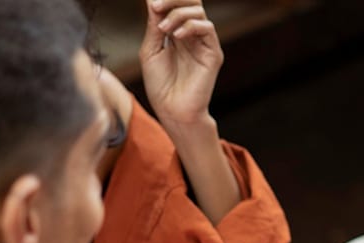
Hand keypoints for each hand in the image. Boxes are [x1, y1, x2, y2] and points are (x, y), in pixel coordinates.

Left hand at [140, 0, 222, 128]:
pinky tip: (175, 36)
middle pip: (192, 2)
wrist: (172, 110)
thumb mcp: (151, 49)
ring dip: (177, 14)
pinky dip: (189, 26)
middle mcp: (193, 36)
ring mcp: (204, 44)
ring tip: (163, 29)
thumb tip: (152, 0)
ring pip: (198, 11)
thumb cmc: (160, 85)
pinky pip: (207, 28)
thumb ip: (154, 25)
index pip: (177, 5)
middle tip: (155, 5)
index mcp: (177, 33)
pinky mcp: (213, 54)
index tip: (150, 2)